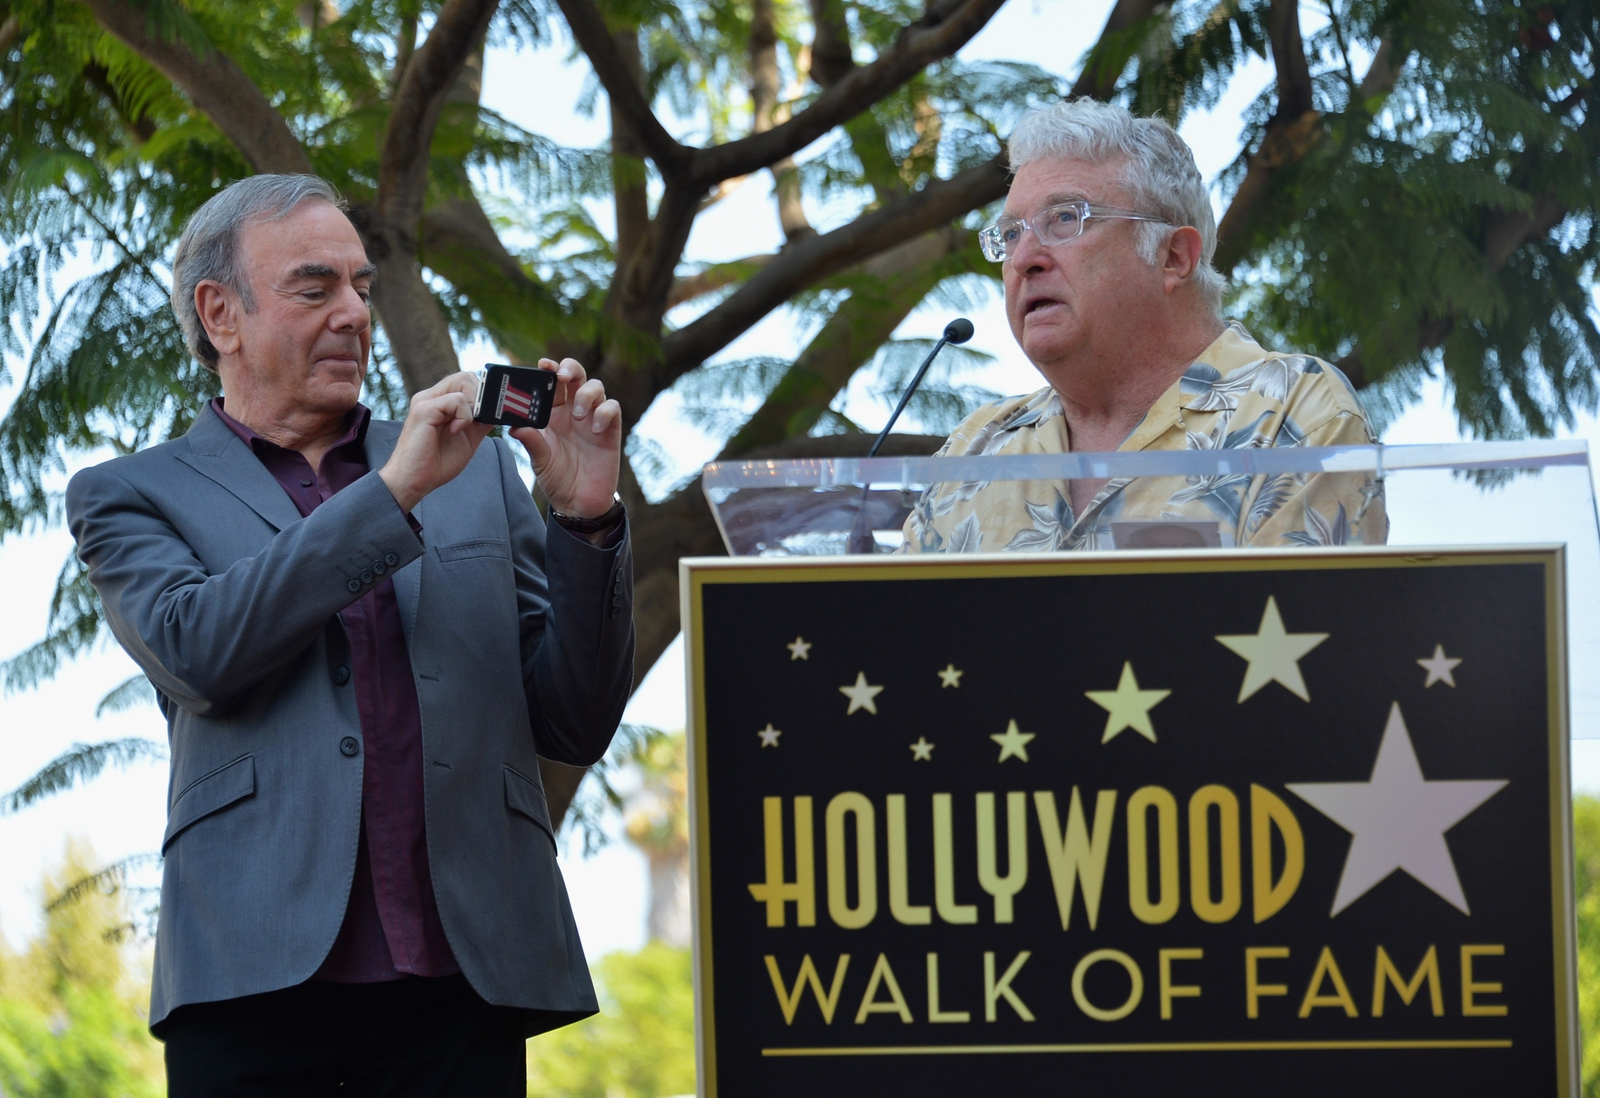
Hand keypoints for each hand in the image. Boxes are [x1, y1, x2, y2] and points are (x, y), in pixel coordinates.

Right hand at [379, 372, 493, 511]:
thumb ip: (480, 422)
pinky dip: (464, 417)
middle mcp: (431, 397)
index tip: (490, 415)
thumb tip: (497, 410)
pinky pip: (456, 400)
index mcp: (440, 402)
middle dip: (481, 398)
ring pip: (463, 382)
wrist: (414, 481)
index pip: (467, 381)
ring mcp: (426, 401)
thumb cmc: (437, 463)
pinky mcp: (424, 410)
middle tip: (477, 422)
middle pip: (466, 376)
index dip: (483, 394)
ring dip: (474, 406)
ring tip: (464, 427)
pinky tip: (455, 432)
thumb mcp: (468, 439)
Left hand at [510, 358, 621, 517]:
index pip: (552, 382)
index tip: (542, 364)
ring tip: (579, 416)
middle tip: (562, 377)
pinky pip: (612, 408)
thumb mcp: (539, 460)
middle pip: (576, 376)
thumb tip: (515, 426)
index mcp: (552, 413)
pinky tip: (594, 429)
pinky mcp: (610, 430)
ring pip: (596, 387)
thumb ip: (531, 441)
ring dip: (586, 394)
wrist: (579, 502)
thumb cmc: (556, 478)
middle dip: (570, 369)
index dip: (550, 368)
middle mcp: (573, 411)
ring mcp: (593, 418)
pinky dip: (604, 412)